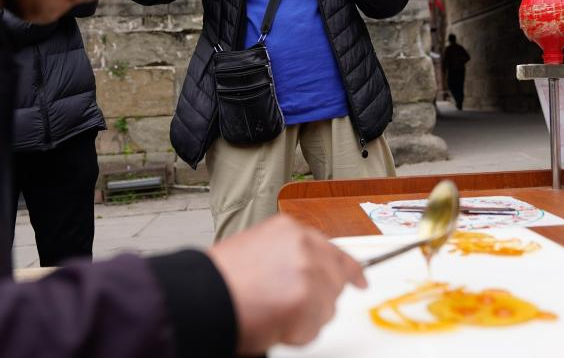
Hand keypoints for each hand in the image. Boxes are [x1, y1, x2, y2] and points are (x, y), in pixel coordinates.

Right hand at [206, 214, 365, 353]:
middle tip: (288, 309)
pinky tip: (273, 322)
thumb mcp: (255, 250)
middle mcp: (304, 245)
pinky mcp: (307, 299)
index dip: (349, 269)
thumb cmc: (219, 281)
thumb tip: (304, 276)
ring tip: (271, 312)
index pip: (333, 249)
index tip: (361, 280)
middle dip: (318, 299)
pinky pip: (314, 327)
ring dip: (304, 317)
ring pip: (326, 307)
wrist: (202, 296)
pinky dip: (295, 333)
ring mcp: (309, 271)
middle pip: (334, 281)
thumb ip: (287, 257)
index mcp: (290, 230)